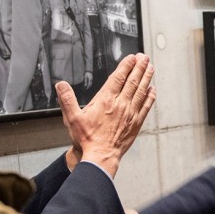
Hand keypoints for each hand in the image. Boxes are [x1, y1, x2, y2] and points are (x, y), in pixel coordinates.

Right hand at [56, 53, 156, 177]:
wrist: (101, 156)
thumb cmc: (87, 138)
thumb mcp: (72, 117)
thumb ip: (67, 99)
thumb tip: (61, 85)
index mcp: (105, 100)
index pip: (118, 78)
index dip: (126, 66)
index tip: (132, 57)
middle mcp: (120, 104)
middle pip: (133, 81)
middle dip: (139, 67)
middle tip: (145, 57)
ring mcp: (130, 113)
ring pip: (141, 91)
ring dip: (147, 78)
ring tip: (150, 67)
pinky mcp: (136, 123)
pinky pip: (146, 106)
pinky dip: (150, 97)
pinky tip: (153, 90)